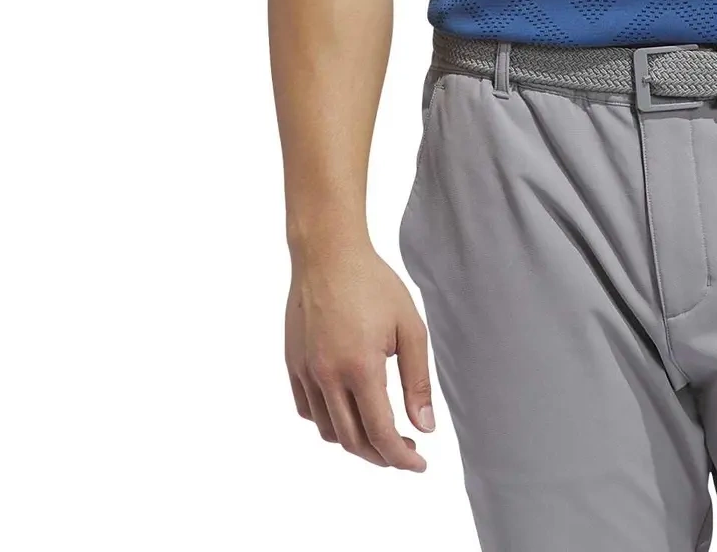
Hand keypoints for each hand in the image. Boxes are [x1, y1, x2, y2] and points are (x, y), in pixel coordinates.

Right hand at [286, 244, 435, 468]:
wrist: (328, 253)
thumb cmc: (373, 283)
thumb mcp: (409, 327)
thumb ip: (417, 380)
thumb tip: (424, 426)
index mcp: (360, 368)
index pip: (380, 433)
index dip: (401, 457)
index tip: (419, 463)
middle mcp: (327, 376)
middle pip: (352, 441)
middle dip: (381, 456)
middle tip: (406, 450)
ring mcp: (306, 372)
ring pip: (327, 430)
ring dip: (354, 441)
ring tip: (379, 431)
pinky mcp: (292, 364)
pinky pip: (308, 410)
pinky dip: (329, 421)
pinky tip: (348, 409)